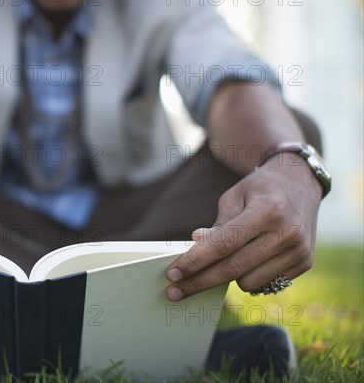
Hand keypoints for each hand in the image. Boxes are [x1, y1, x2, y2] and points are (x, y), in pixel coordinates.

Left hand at [164, 153, 321, 300]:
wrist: (301, 184)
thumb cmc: (259, 190)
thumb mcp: (233, 197)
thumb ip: (217, 225)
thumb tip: (196, 248)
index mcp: (267, 210)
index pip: (223, 244)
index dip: (194, 261)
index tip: (172, 275)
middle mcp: (287, 233)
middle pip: (232, 268)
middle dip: (198, 282)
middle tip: (173, 291)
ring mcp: (299, 251)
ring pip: (247, 282)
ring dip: (228, 276)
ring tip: (226, 258)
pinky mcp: (305, 264)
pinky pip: (265, 284)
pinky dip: (249, 276)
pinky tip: (248, 260)